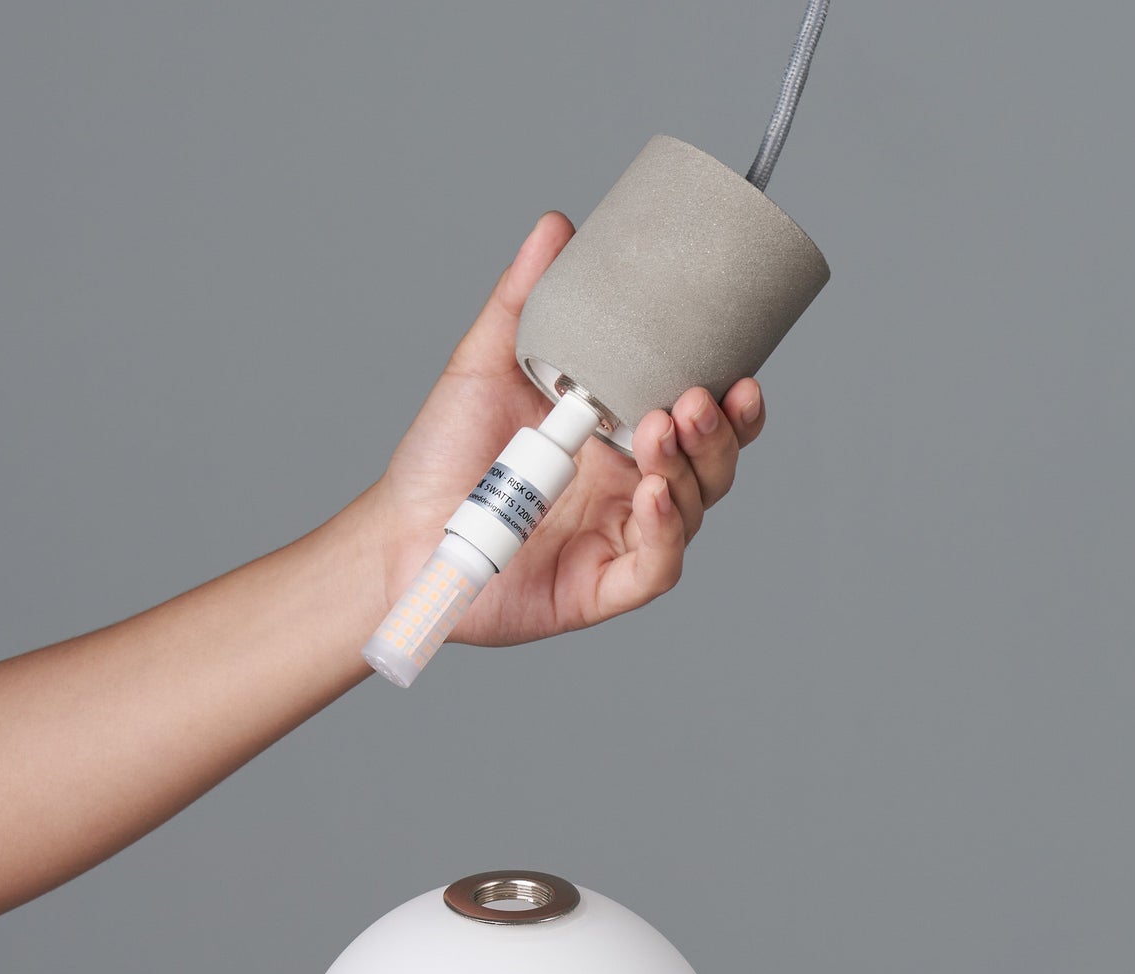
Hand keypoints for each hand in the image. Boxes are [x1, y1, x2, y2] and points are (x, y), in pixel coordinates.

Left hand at [363, 212, 767, 646]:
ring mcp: (621, 538)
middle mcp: (632, 488)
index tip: (739, 370)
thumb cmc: (443, 456)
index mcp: (621, 439)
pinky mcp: (604, 586)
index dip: (733, 402)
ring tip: (662, 429)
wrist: (395, 531)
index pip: (700, 420)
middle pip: (713, 463)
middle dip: (721, 432)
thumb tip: (557, 226)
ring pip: (695, 507)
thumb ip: (525, 299)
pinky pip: (658, 564)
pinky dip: (668, 530)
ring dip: (691, 467)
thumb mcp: (486, 364)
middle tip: (698, 399)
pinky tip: (654, 494)